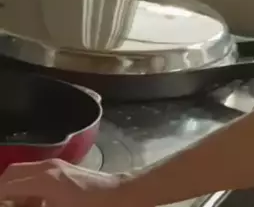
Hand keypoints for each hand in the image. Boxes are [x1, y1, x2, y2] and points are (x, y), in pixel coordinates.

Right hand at [0, 159, 138, 206]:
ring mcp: (57, 166)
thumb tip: (22, 203)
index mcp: (44, 179)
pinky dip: (30, 190)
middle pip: (11, 175)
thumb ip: (34, 206)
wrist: (125, 196)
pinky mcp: (65, 170)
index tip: (4, 205)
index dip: (0, 197)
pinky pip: (37, 177)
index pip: (5, 184)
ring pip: (23, 175)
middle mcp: (47, 168)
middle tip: (9, 206)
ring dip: (17, 192)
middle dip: (4, 193)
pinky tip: (38, 205)